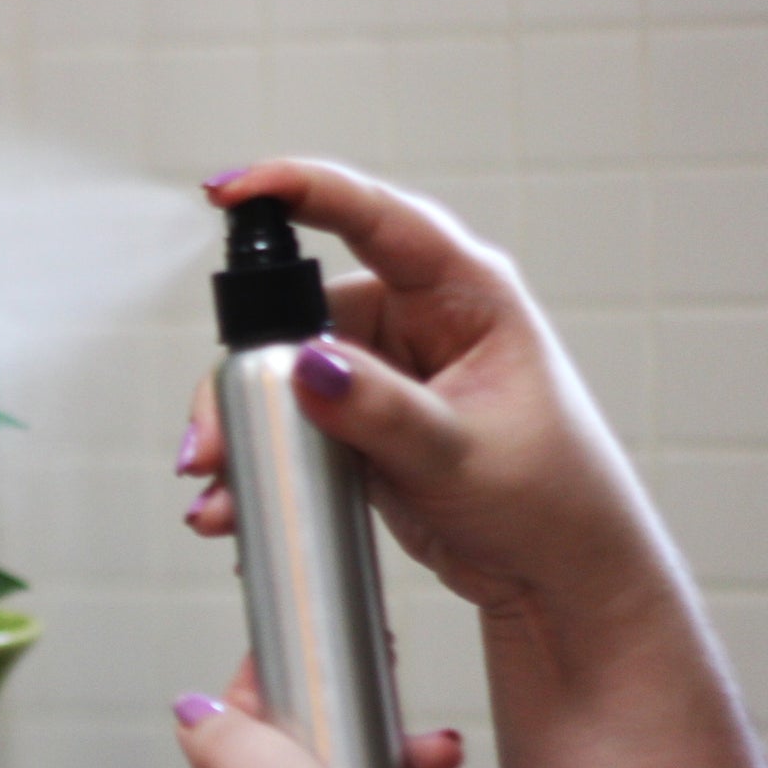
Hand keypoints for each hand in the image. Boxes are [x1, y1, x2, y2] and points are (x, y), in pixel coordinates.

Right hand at [182, 160, 664, 630]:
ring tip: (220, 501)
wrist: (558, 579)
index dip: (299, 188)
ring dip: (243, 432)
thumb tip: (306, 366)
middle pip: (298, 315)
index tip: (229, 188)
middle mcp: (416, 321)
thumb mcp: (463, 452)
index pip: (374, 217)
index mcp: (462, 292)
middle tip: (210, 446)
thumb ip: (382, 410)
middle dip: (243, 378)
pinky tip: (238, 507)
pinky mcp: (361, 425)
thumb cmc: (550, 501)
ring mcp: (384, 374)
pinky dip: (261, 460)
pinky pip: (291, 425)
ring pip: (282, 377)